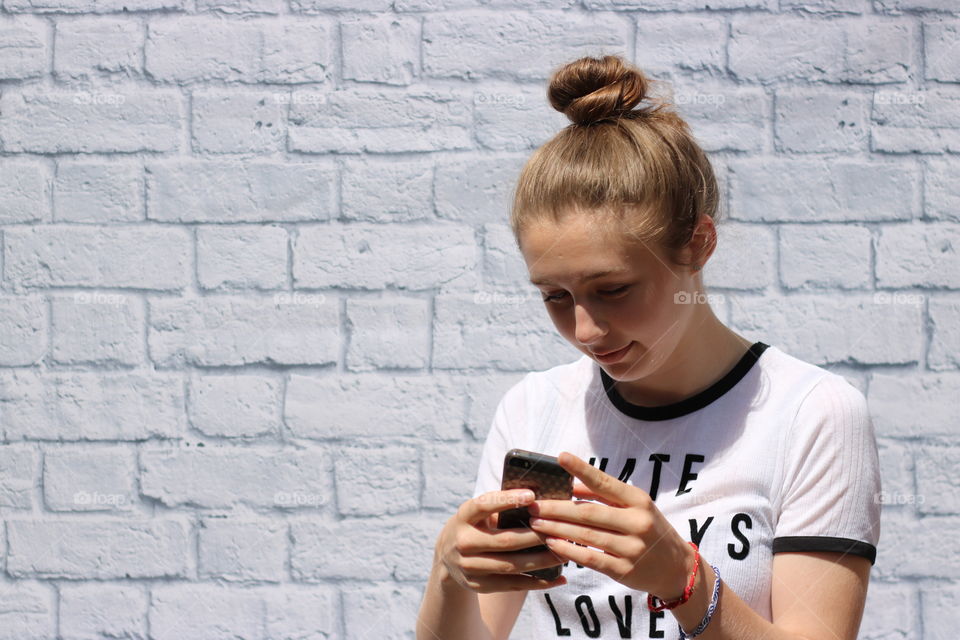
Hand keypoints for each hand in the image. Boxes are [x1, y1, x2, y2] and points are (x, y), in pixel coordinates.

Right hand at [434, 488, 568, 593]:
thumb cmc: (474, 525)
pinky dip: (538, 583)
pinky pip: (512, 585)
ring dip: (540, 561)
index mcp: (464, 517)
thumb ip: (499, 506)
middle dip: (535, 536)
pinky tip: (558, 578)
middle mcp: (463, 542)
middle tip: (559, 531)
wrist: (447, 556)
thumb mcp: (477, 513)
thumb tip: (538, 499)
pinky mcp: (478, 585)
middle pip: (504, 540)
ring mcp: (469, 566)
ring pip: (510, 565)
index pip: (483, 505)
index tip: (532, 495)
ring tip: (563, 553)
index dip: (507, 500)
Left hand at [526, 451, 694, 599]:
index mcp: (638, 500)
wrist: (677, 568)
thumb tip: (571, 485)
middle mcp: (636, 522)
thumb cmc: (649, 529)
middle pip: (588, 512)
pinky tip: (552, 544)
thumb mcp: (636, 506)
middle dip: (556, 508)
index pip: (605, 482)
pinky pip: (590, 558)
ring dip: (556, 529)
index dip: (582, 469)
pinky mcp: (624, 570)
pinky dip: (569, 551)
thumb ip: (605, 496)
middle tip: (532, 505)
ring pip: (586, 535)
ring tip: (535, 523)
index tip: (561, 457)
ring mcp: (631, 548)